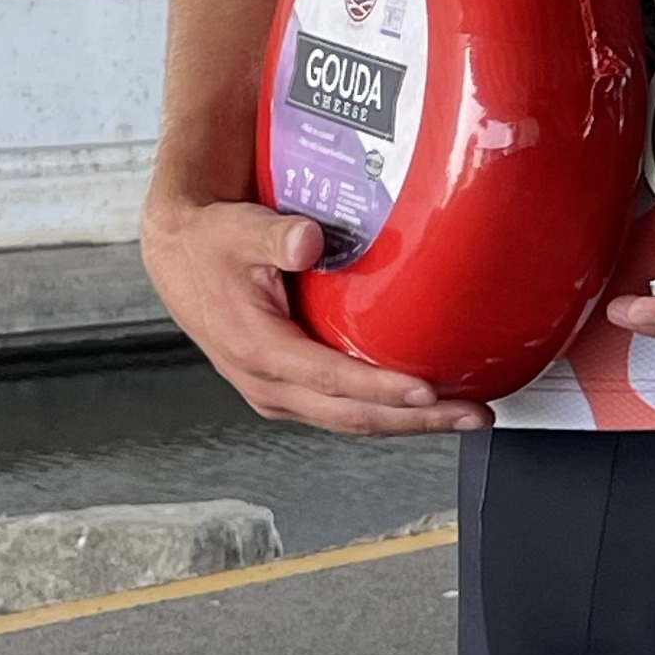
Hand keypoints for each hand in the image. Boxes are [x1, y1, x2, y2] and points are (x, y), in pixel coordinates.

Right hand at [140, 186, 492, 434]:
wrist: (181, 258)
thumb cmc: (210, 245)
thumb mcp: (236, 231)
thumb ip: (275, 234)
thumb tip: (307, 239)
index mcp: (256, 348)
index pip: (330, 379)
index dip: (381, 389)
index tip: (427, 391)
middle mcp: (267, 382)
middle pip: (353, 416)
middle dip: (418, 421)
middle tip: (473, 414)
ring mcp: (280, 393)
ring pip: (354, 421)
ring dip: (411, 423)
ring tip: (464, 414)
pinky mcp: (291, 390)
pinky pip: (347, 411)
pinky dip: (389, 412)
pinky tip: (426, 405)